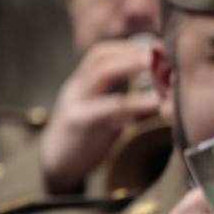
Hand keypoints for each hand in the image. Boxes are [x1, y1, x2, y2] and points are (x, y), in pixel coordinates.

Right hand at [39, 40, 159, 193]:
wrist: (56, 165)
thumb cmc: (86, 137)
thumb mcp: (103, 113)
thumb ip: (122, 98)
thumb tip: (157, 89)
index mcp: (82, 83)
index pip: (101, 53)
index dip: (127, 48)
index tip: (154, 48)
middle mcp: (76, 88)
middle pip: (99, 57)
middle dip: (130, 52)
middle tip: (158, 54)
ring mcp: (75, 104)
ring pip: (100, 75)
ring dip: (130, 67)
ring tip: (154, 67)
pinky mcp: (79, 123)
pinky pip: (107, 107)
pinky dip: (134, 102)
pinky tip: (153, 104)